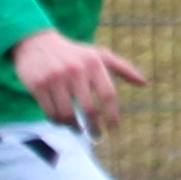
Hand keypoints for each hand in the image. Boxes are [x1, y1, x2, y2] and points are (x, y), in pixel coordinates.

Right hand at [11, 28, 146, 134]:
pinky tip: (62, 122)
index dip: (113, 115)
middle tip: (97, 136)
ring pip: (67, 114)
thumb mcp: (98, 55)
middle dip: (94, 127)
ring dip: (74, 126)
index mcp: (94, 64)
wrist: (36, 43)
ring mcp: (55, 78)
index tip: (114, 128)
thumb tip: (144, 83)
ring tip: (78, 129)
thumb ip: (123, 68)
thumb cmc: (74, 54)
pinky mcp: (38, 85)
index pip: (108, 95)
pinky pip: (50, 112)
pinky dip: (57, 121)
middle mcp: (75, 71)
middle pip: (89, 109)